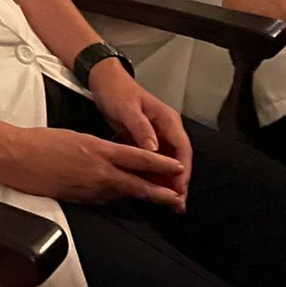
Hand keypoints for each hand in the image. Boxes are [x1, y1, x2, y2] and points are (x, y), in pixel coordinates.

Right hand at [0, 123, 185, 208]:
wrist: (17, 157)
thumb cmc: (42, 141)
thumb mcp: (76, 137)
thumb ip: (98, 149)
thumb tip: (112, 157)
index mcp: (99, 150)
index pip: (138, 158)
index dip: (161, 164)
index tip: (179, 166)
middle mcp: (99, 172)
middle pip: (138, 184)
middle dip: (161, 192)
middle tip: (179, 199)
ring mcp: (90, 188)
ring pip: (122, 193)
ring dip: (141, 197)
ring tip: (160, 202)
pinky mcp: (80, 200)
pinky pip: (104, 200)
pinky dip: (117, 198)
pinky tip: (123, 200)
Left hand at [87, 60, 191, 207]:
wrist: (102, 81)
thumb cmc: (116, 91)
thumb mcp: (127, 108)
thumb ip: (141, 128)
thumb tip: (154, 149)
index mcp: (167, 120)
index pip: (182, 149)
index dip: (182, 170)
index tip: (179, 188)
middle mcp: (166, 130)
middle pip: (178, 159)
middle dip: (179, 182)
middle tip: (178, 205)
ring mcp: (156, 136)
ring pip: (166, 163)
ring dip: (167, 182)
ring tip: (168, 204)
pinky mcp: (144, 141)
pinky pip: (152, 161)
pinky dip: (153, 175)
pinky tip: (150, 190)